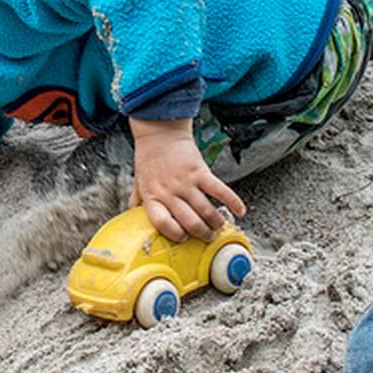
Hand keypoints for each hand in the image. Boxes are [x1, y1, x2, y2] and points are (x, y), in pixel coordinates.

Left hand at [130, 118, 243, 240]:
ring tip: (219, 225)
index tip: (184, 238)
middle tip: (209, 236)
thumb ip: (138, 201)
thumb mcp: (139, 183)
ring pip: (205, 210)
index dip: (175, 234)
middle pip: (189, 221)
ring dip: (215, 222)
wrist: (160, 134)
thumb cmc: (150, 159)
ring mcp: (185, 182)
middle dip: (202, 233)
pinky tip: (240, 211)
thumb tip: (131, 218)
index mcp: (153, 197)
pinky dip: (233, 202)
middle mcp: (169, 192)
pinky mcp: (200, 171)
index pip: (162, 223)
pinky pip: (219, 190)